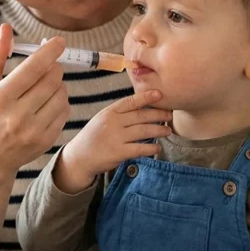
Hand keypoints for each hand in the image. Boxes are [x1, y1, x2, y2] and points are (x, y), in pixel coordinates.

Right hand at [0, 24, 69, 174]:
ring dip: (58, 84)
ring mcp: (34, 130)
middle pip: (52, 79)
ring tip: (44, 87)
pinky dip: (60, 101)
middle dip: (53, 67)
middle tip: (46, 67)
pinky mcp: (46, 140)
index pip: (33, 68)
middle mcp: (17, 115)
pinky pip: (65, 110)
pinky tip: (47, 103)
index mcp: (0, 98)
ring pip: (62, 94)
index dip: (49, 51)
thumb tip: (7, 28)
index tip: (59, 42)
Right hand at [54, 90, 171, 193]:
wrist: (79, 157)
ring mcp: (115, 138)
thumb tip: (142, 106)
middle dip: (158, 114)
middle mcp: (113, 123)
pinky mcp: (118, 153)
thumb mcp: (102, 119)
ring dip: (159, 130)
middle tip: (170, 115)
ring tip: (168, 131)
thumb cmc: (94, 137)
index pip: (130, 102)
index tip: (160, 94)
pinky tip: (157, 148)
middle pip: (141, 116)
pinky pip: (139, 149)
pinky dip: (151, 148)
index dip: (146, 97)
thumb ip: (119, 114)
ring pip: (143, 131)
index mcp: (109, 112)